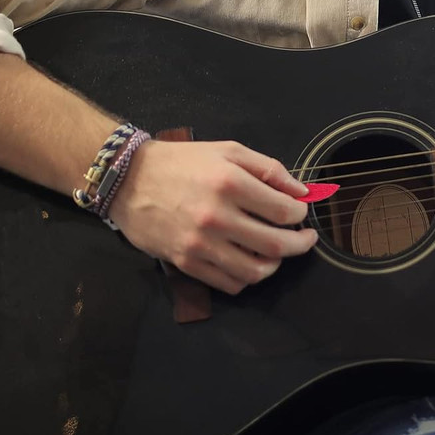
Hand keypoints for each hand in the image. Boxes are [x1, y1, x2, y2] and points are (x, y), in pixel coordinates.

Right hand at [106, 139, 318, 293]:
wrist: (128, 180)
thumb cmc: (183, 162)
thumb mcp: (228, 151)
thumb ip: (268, 169)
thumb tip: (300, 191)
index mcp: (230, 183)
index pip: (282, 210)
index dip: (300, 214)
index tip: (302, 213)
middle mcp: (217, 217)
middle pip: (274, 245)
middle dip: (300, 244)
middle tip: (305, 239)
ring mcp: (200, 244)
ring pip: (254, 271)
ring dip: (275, 265)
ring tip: (278, 253)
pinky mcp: (185, 263)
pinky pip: (228, 283)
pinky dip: (247, 278)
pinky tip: (250, 263)